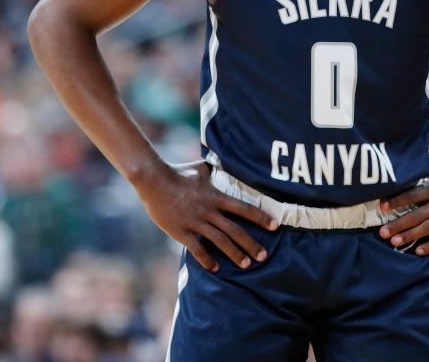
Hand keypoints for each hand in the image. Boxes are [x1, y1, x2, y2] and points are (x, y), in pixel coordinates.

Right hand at [134, 160, 278, 272]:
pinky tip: (215, 268)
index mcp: (215, 196)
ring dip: (235, 254)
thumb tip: (226, 159)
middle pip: (235, 230)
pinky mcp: (181, 232)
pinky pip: (197, 249)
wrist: (153, 180)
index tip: (275, 226)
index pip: (243, 208)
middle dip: (251, 244)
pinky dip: (207, 260)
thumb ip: (215, 169)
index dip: (260, 217)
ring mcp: (195, 222)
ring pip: (220, 241)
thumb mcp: (201, 168)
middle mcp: (208, 210)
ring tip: (246, 265)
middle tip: (264, 256)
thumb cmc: (178, 172)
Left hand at [378, 153, 428, 254]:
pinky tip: (419, 251)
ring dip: (410, 236)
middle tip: (382, 233)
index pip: (413, 194)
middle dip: (398, 224)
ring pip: (428, 227)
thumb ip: (422, 166)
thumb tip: (403, 158)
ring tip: (394, 242)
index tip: (382, 206)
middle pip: (417, 214)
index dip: (397, 200)